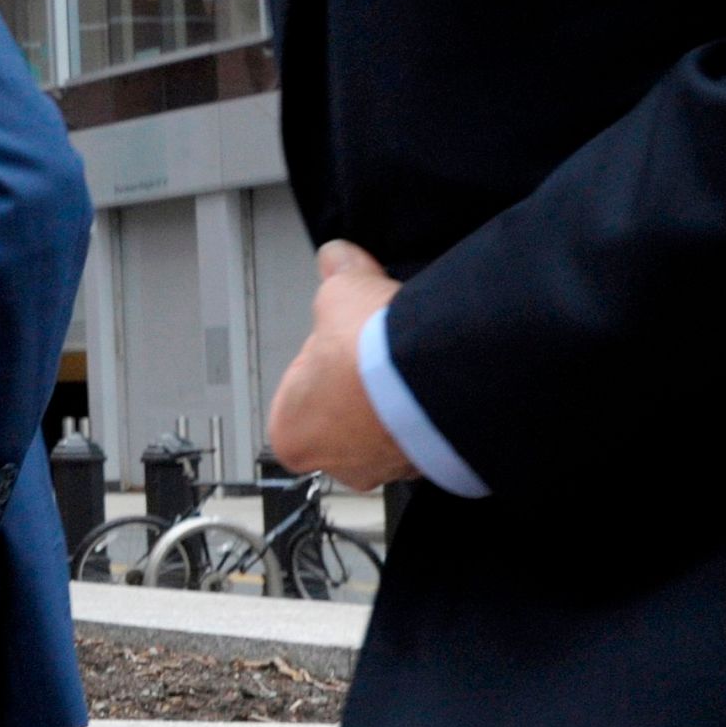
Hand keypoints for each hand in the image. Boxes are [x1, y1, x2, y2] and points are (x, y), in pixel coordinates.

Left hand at [267, 240, 417, 491]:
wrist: (435, 376)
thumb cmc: (371, 352)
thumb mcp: (342, 293)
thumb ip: (336, 276)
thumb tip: (338, 258)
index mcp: (290, 431)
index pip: (303, 385)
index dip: (326, 353)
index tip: (345, 334)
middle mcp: (334, 463)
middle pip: (344, 408)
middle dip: (362, 379)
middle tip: (379, 348)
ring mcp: (385, 468)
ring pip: (386, 424)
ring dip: (398, 396)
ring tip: (410, 360)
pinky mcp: (430, 465)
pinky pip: (425, 432)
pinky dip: (429, 409)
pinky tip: (434, 378)